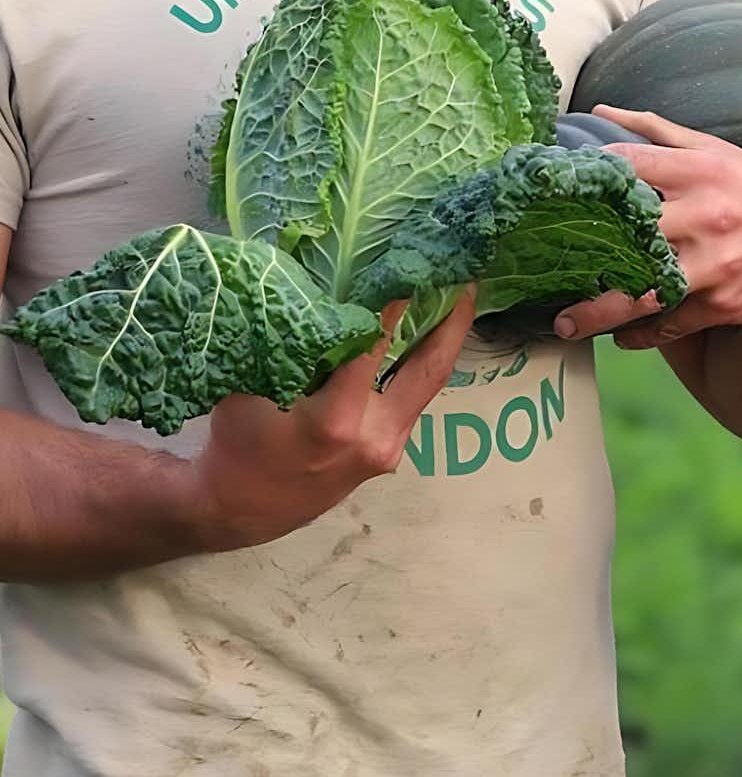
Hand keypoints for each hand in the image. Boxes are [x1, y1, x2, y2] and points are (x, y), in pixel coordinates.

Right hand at [191, 291, 475, 551]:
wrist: (240, 509)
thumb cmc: (237, 443)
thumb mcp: (249, 388)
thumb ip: (284, 345)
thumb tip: (308, 285)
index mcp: (335, 421)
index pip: (373, 348)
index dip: (394, 306)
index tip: (411, 266)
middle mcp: (373, 435)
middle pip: (430, 369)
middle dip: (454, 322)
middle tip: (468, 278)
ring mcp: (389, 448)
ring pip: (428, 386)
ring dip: (444, 342)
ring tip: (458, 298)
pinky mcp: (391, 454)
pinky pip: (414, 401)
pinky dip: (420, 366)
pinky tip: (427, 337)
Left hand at [550, 105, 741, 346]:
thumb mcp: (718, 152)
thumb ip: (657, 132)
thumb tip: (600, 113)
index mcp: (700, 170)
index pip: (625, 167)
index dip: (580, 178)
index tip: (541, 192)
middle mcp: (705, 214)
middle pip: (625, 235)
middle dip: (579, 252)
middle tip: (538, 267)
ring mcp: (715, 263)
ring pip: (642, 291)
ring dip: (597, 312)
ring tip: (564, 322)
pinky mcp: (724, 303)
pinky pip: (669, 324)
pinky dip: (639, 335)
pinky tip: (619, 335)